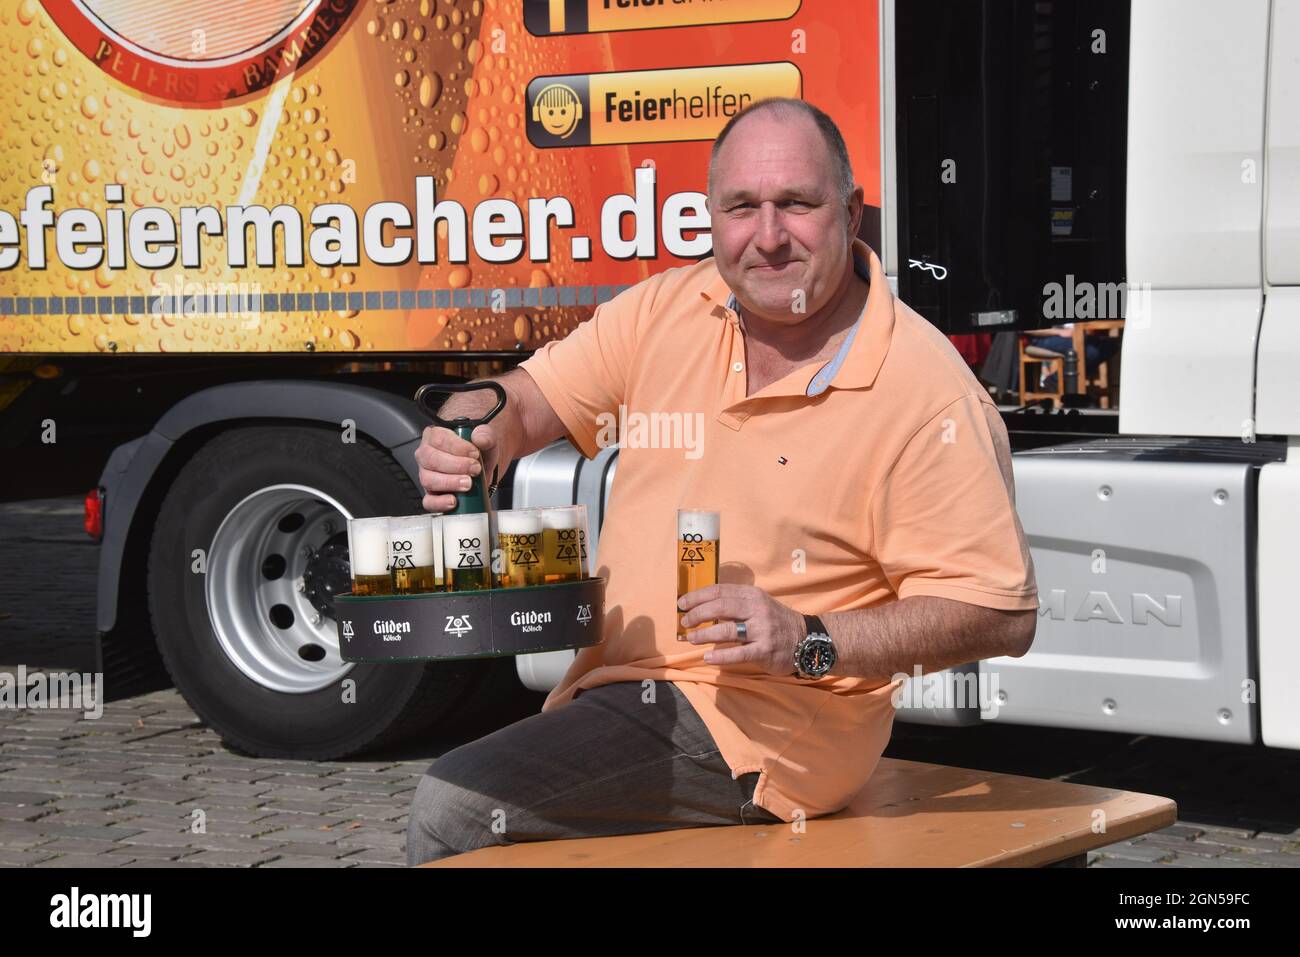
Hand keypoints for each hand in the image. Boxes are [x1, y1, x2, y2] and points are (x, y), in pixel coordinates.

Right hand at [414, 423, 497, 512]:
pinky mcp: (432, 494)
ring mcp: (427, 475)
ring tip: (468, 483)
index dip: (457, 447)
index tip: (474, 453)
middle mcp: (427, 455)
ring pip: (428, 480)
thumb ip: (486, 434)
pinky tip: (454, 501)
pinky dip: (440, 503)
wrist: (485, 468)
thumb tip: (480, 438)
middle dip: (455, 465)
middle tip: (475, 468)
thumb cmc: (479, 451)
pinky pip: (428, 501)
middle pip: (430, 459)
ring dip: (450, 482)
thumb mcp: (487, 439)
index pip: (438, 438)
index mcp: (435, 436)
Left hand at [677, 583, 804, 674]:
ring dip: (705, 634)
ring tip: (692, 638)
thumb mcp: (758, 605)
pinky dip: (721, 656)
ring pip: (727, 630)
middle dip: (698, 614)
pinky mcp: (765, 650)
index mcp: (752, 595)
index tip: (682, 604)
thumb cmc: (775, 622)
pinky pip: (738, 653)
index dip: (697, 596)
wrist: (806, 639)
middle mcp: (757, 609)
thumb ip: (735, 604)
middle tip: (685, 622)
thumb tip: (702, 608)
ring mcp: (762, 630)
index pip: (719, 591)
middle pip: (720, 607)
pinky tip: (708, 657)